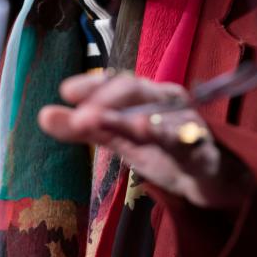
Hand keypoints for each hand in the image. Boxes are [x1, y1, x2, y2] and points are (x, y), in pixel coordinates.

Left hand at [38, 70, 245, 209]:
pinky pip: (192, 146)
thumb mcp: (122, 138)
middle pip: (138, 92)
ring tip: (130, 125)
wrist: (213, 174)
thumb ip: (86, 127)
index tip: (66, 90)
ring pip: (165, 118)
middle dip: (110, 102)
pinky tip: (170, 142)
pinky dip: (182, 142)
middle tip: (82, 118)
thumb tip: (43, 115)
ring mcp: (187, 125)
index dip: (94, 85)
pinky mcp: (204, 153)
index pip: (117, 83)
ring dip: (146, 122)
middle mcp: (166, 102)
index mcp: (145, 95)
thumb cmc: (164, 147)